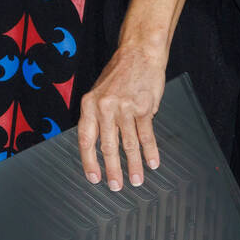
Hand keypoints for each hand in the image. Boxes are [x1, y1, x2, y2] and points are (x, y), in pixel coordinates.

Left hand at [77, 38, 168, 189]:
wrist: (139, 52)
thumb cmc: (119, 72)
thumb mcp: (99, 91)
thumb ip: (98, 116)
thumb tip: (102, 143)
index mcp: (89, 104)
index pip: (86, 139)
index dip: (89, 161)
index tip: (94, 178)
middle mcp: (105, 107)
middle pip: (108, 146)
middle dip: (112, 170)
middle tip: (116, 186)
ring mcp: (125, 107)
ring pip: (129, 144)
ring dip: (134, 166)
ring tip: (136, 180)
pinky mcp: (143, 107)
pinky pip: (147, 135)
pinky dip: (150, 151)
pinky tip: (153, 163)